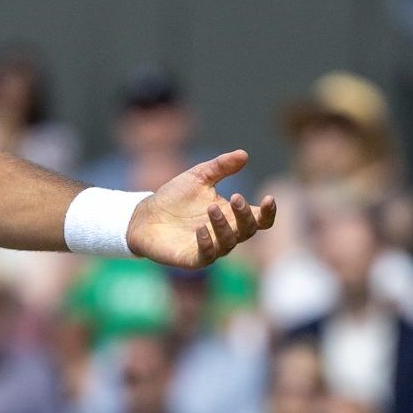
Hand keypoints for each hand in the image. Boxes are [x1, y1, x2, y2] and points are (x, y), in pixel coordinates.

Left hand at [125, 150, 276, 269]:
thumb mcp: (198, 177)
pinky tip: (201, 230)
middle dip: (244, 215)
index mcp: (231, 216)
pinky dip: (207, 243)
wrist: (144, 215)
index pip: (259, 219)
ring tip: (211, 208)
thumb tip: (244, 154)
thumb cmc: (174, 198)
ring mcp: (210, 248)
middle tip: (236, 197)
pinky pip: (206, 255)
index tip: (268, 198)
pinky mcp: (192, 258)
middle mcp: (225, 234)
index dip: (268, 212)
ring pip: (228, 242)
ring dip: (223, 225)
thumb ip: (221, 166)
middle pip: (247, 230)